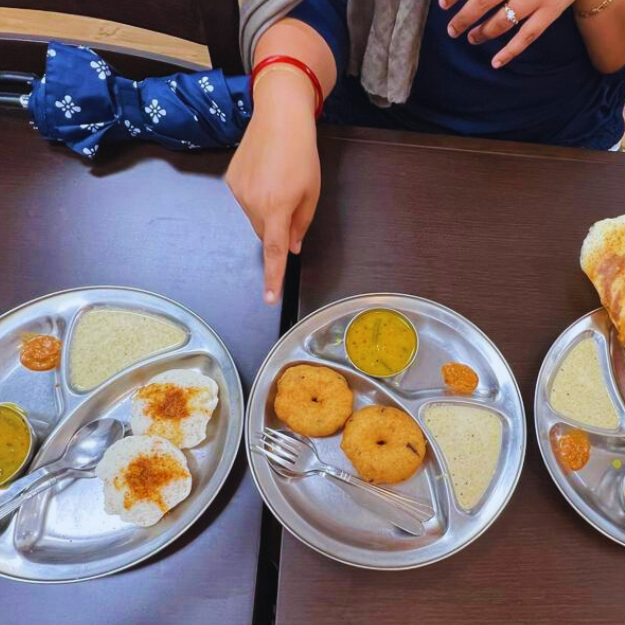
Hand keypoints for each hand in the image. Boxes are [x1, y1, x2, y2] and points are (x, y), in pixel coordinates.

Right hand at [225, 70, 319, 304]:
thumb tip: (292, 248)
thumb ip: (301, 224)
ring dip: (266, 212)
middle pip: (265, 233)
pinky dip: (255, 198)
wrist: (278, 115)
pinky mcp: (230, 181)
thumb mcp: (311, 191)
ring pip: (254, 219)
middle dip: (277, 229)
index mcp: (277, 208)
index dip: (273, 276)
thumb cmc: (302, 153)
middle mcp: (253, 204)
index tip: (270, 298)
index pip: (274, 252)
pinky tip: (264, 175)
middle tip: (290, 201)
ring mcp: (238, 193)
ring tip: (277, 182)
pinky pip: (244, 202)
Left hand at [443, 0, 573, 67]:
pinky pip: (528, 35)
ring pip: (503, 20)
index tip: (442, 5)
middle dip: (464, 17)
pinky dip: (510, 51)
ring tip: (472, 38)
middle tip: (452, 30)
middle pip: (484, 0)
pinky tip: (495, 63)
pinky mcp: (552, 10)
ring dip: (483, 32)